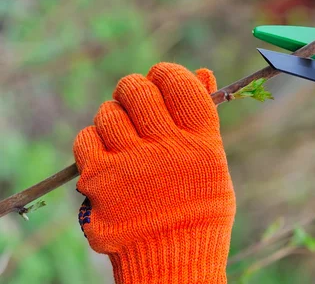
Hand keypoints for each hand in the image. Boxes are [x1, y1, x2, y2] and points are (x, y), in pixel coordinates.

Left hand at [73, 63, 234, 283]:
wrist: (174, 258)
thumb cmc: (199, 205)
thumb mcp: (213, 161)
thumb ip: (204, 117)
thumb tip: (204, 72)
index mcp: (200, 141)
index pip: (178, 83)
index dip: (167, 73)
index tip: (162, 78)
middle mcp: (167, 148)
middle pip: (137, 89)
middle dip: (136, 90)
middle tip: (138, 102)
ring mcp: (131, 164)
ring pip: (108, 112)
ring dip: (115, 118)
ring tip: (125, 137)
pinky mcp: (99, 181)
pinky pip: (86, 138)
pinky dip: (94, 142)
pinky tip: (109, 157)